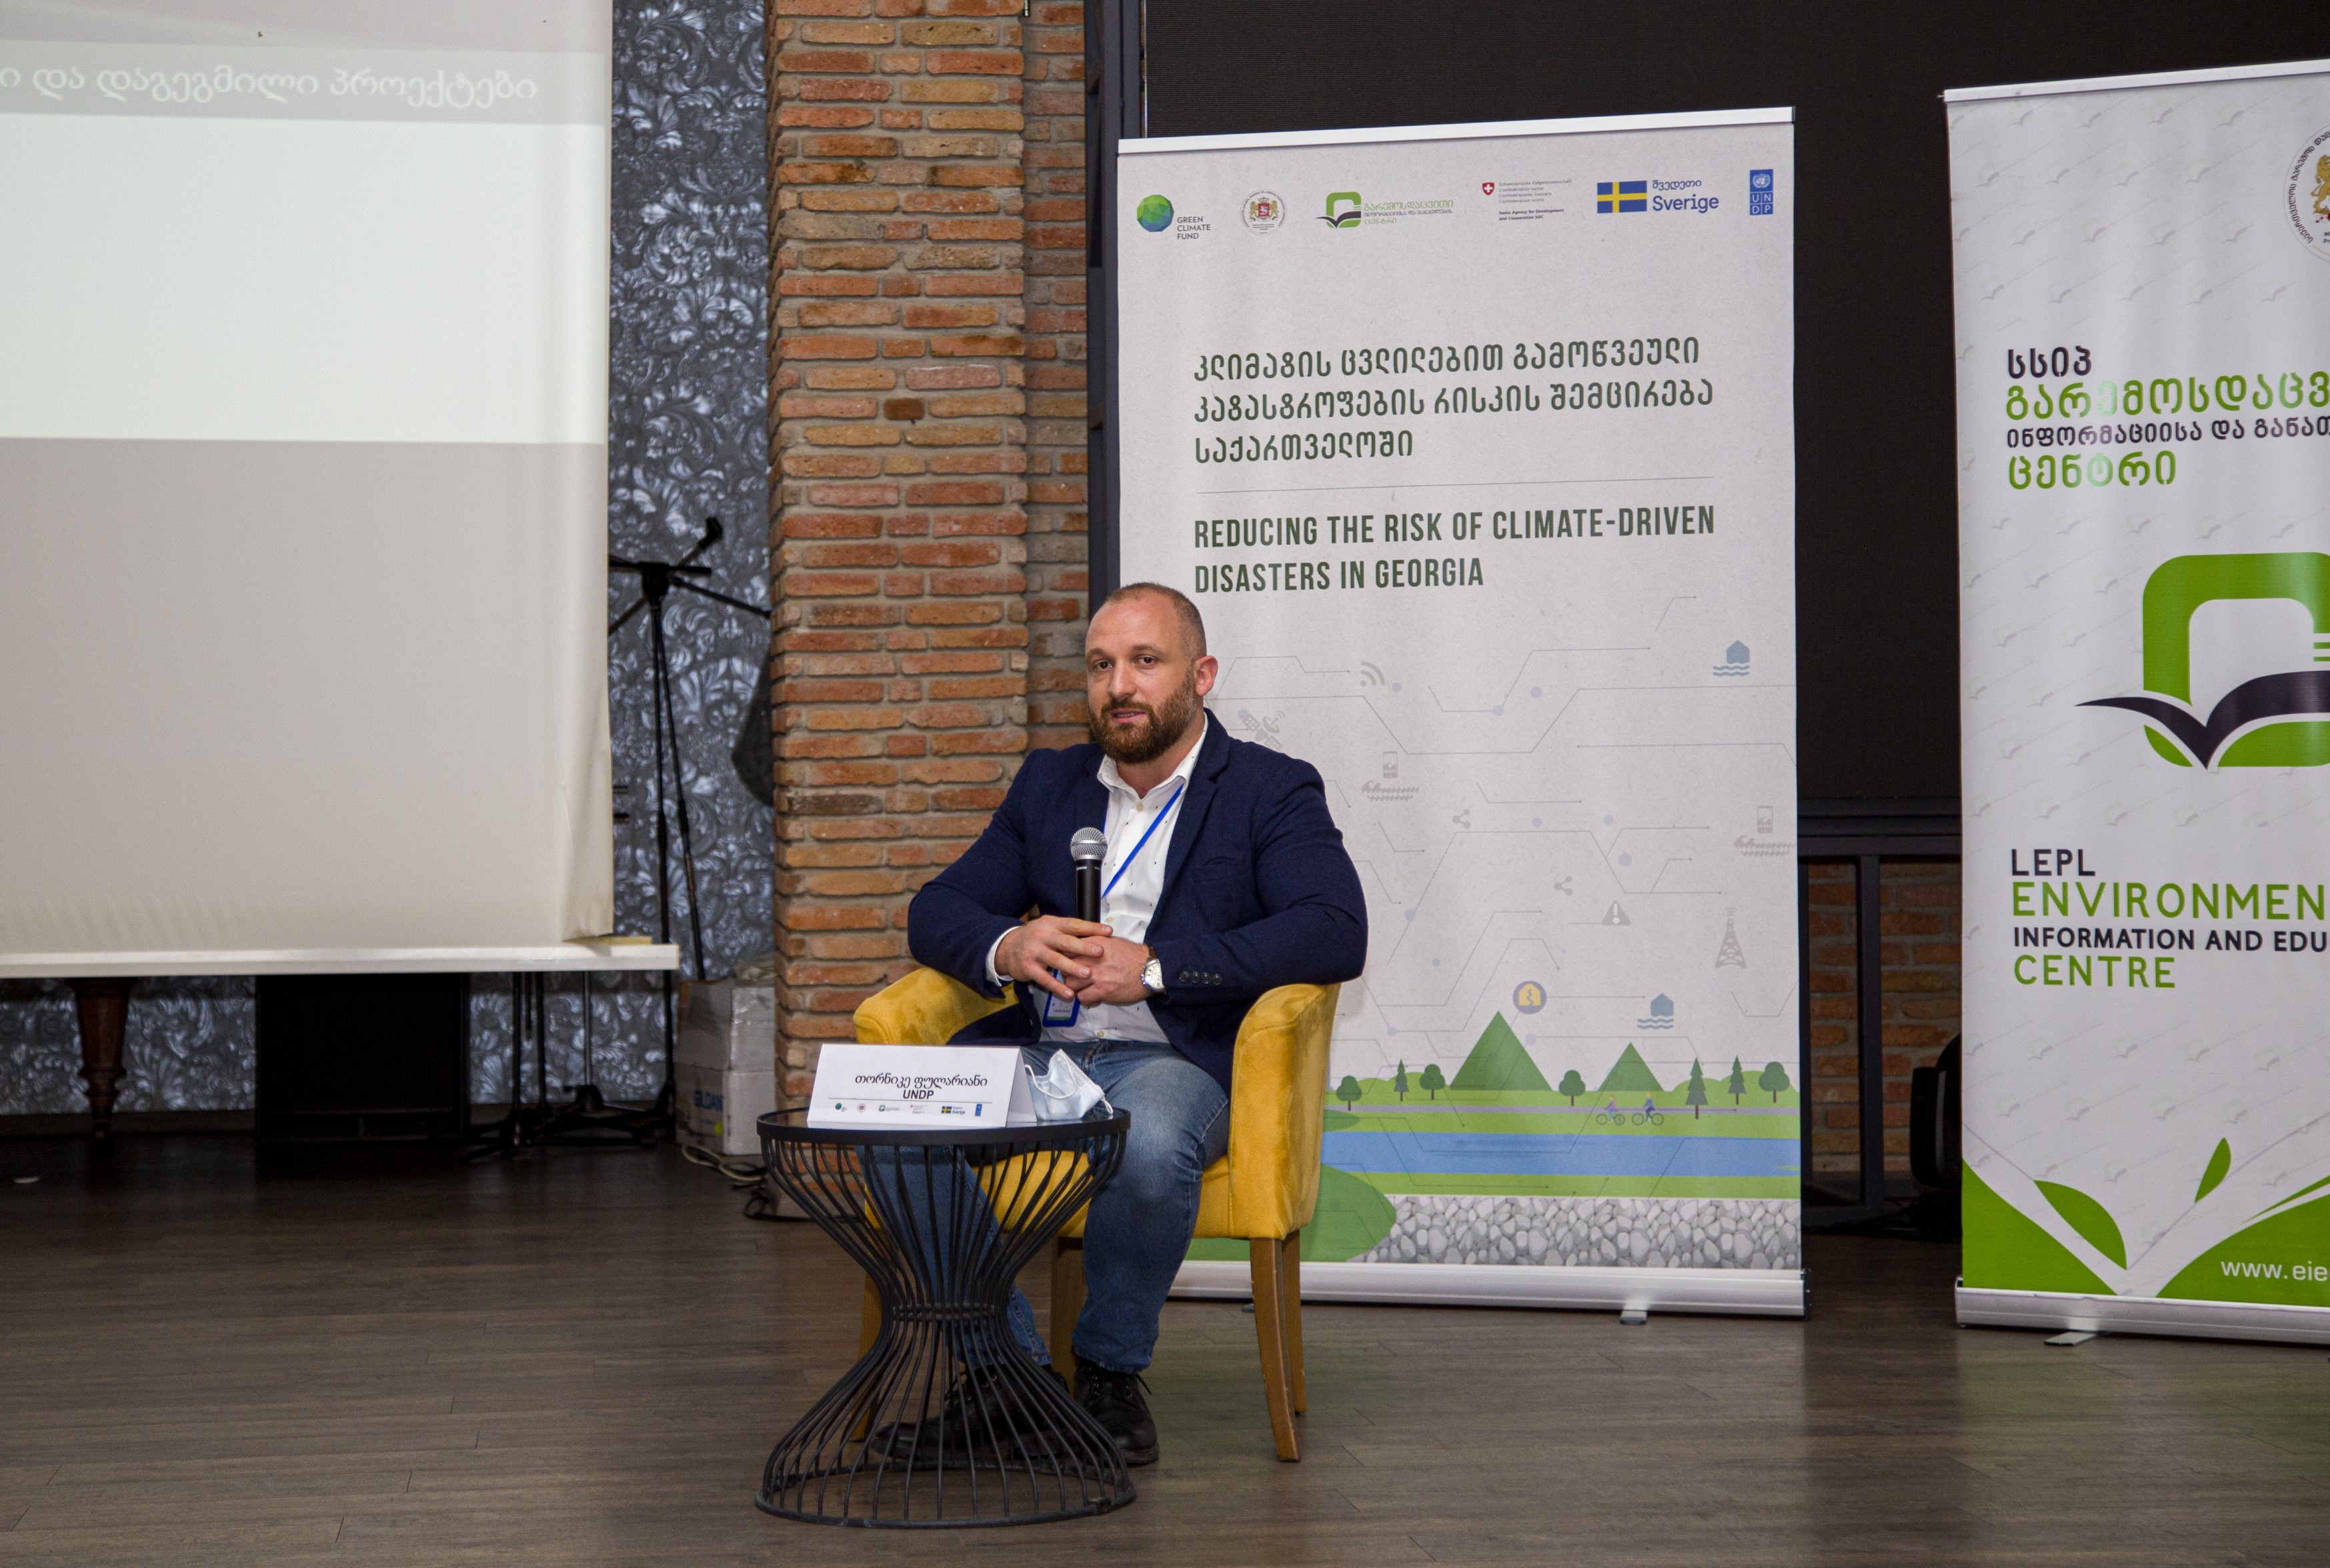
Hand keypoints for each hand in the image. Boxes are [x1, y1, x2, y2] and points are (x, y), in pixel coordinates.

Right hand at [995, 915, 1112, 1001]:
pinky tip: (1069, 993)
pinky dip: (1057, 987)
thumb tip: (1096, 932)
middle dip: (1084, 947)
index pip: (1074, 924)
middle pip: (1065, 941)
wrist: (1006, 947)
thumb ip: (1068, 931)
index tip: (1108, 932)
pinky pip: (1045, 978)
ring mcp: (1035, 952)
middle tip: (1100, 952)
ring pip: (1056, 960)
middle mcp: (1043, 936)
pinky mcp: (1028, 968)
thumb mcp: (1049, 927)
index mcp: (1052, 924)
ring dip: (1072, 967)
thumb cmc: (1035, 938)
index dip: (1091, 928)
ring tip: (1088, 974)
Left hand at [1070, 937, 1153, 1006]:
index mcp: (1095, 943)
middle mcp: (1093, 958)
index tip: (1069, 962)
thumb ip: (1096, 943)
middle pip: (1065, 966)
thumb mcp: (1112, 941)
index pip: (1068, 948)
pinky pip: (1083, 997)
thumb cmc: (1134, 956)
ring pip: (1071, 984)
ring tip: (1083, 988)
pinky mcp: (1102, 990)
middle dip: (1068, 973)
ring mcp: (1097, 975)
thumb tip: (1084, 946)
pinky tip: (1093, 997)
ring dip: (1075, 988)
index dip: (1066, 957)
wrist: (1149, 969)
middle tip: (1074, 977)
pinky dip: (1086, 999)